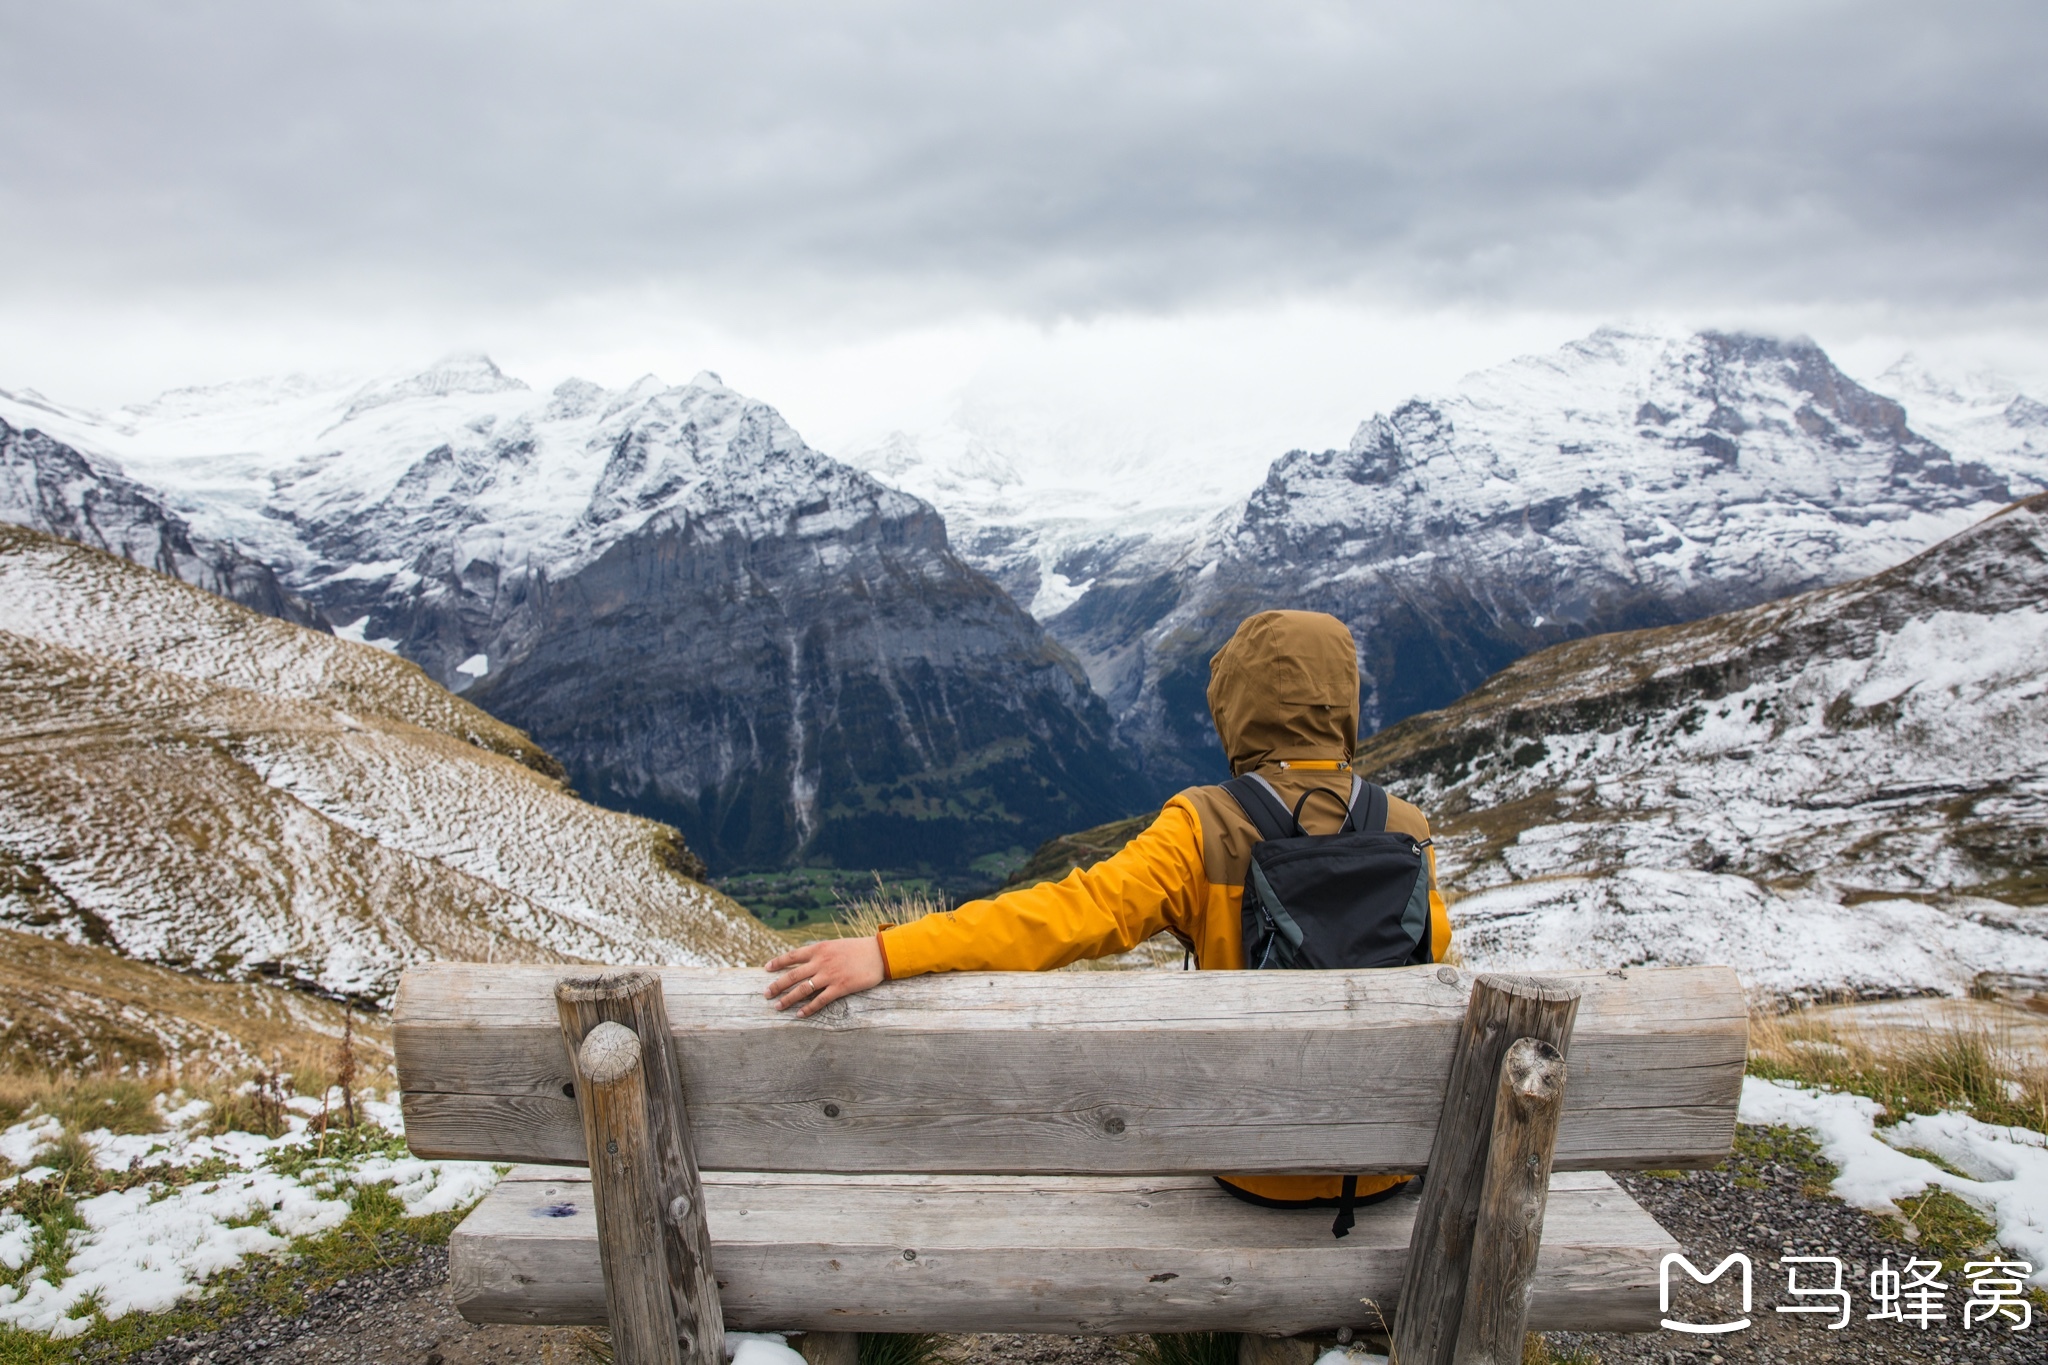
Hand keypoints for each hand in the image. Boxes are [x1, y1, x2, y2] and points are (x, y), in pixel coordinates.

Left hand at [764, 936, 885, 1016]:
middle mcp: (821, 961)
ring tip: (777, 1006)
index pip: (792, 956)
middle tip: (766, 994)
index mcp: (819, 949)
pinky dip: (808, 1008)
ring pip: (802, 989)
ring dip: (788, 999)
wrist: (879, 953)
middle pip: (792, 975)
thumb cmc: (858, 949)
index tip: (766, 969)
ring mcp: (830, 975)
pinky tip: (799, 1014)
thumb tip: (807, 960)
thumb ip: (821, 952)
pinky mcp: (840, 987)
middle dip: (777, 985)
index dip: (777, 962)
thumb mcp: (836, 945)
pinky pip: (820, 1000)